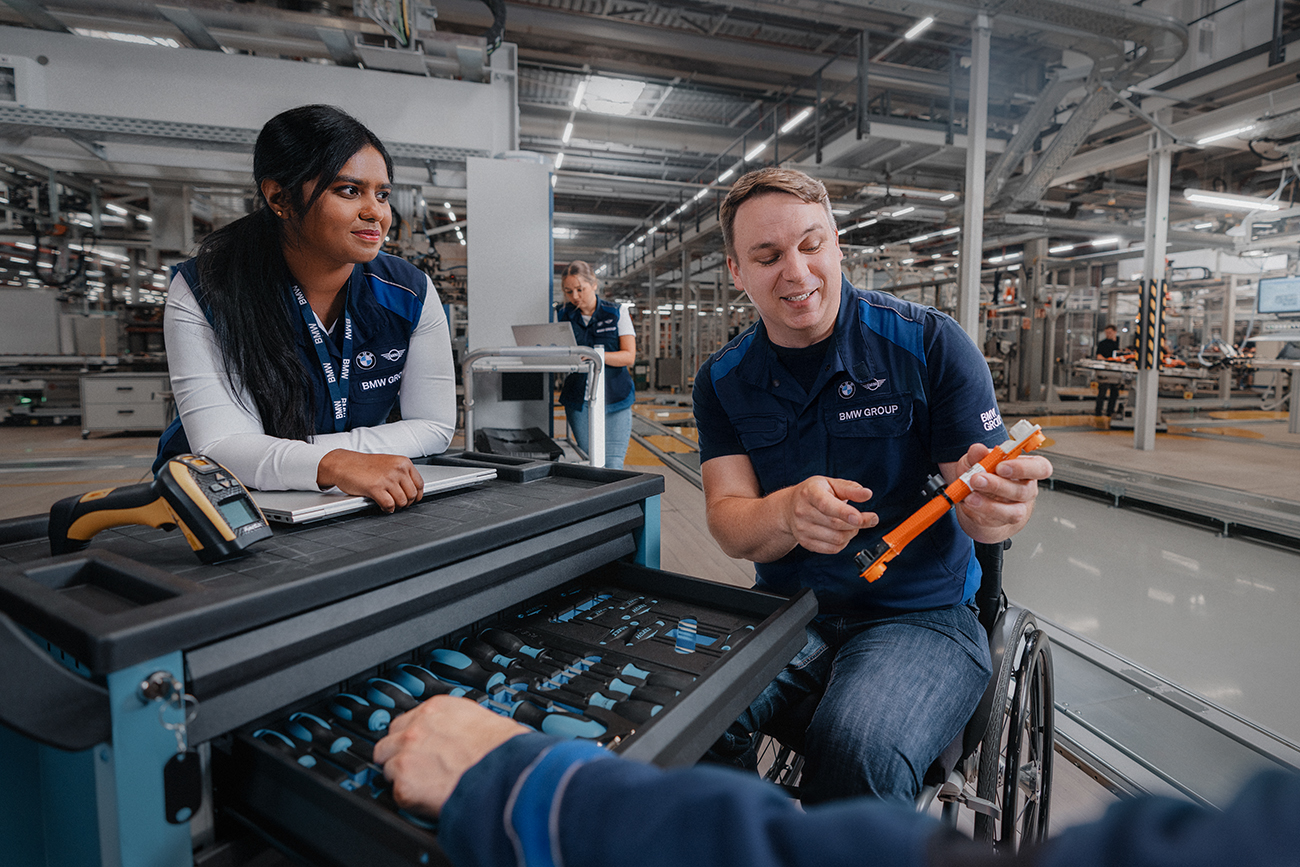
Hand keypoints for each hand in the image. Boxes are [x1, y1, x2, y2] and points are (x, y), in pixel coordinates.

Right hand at [316, 450, 423, 512]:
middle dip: (406, 503)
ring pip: (402, 501)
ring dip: (397, 507)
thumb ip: (401, 474)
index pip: (420, 484)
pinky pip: (389, 505)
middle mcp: (397, 469)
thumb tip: (413, 490)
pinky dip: (388, 509)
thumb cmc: (363, 465)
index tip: (413, 500)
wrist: (343, 463)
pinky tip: (383, 506)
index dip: (417, 495)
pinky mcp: (375, 487)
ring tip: (390, 504)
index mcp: (403, 462)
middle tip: (399, 503)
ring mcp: (387, 478)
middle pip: (412, 495)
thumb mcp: (388, 463)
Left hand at [374, 696, 527, 816]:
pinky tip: (429, 798)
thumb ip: (458, 724)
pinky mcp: (405, 785)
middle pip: (389, 740)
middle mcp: (416, 728)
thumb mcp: (481, 719)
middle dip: (400, 754)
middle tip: (418, 767)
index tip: (419, 745)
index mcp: (436, 709)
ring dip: (402, 776)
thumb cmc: (504, 750)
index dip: (413, 737)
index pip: (407, 720)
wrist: (506, 774)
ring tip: (425, 785)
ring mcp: (407, 755)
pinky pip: (396, 793)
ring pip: (387, 766)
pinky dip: (410, 799)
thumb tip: (460, 735)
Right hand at [780, 476, 876, 554]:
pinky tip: (843, 533)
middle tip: (869, 518)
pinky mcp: (806, 543)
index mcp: (810, 493)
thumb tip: (867, 494)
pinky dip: (844, 543)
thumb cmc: (813, 493)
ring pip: (837, 539)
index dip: (844, 512)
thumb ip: (850, 488)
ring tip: (852, 524)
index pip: (826, 505)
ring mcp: (802, 529)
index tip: (860, 518)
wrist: (788, 508)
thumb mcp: (830, 484)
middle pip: (836, 524)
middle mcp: (803, 512)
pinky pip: (832, 549)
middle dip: (858, 523)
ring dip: (852, 533)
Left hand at [947, 444, 1052, 542]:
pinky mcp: (1003, 521)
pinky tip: (968, 503)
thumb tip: (978, 449)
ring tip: (970, 496)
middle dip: (998, 485)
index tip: (1001, 466)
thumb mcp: (976, 460)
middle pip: (1024, 491)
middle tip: (976, 479)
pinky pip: (996, 520)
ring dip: (989, 505)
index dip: (1023, 468)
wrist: (975, 497)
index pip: (1041, 468)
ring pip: (1014, 512)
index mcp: (1028, 468)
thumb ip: (978, 455)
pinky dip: (980, 512)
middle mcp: (1027, 489)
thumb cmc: (983, 473)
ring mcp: (1018, 508)